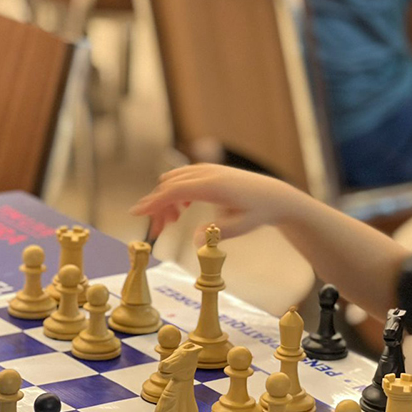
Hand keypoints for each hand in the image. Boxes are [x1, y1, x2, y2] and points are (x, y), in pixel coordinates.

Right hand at [129, 164, 297, 239]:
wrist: (274, 196)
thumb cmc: (259, 212)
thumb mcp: (242, 226)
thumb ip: (218, 233)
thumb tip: (197, 242)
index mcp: (214, 186)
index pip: (175, 190)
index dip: (154, 201)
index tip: (136, 212)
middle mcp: (208, 173)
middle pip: (169, 186)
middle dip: (158, 208)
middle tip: (158, 233)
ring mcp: (208, 169)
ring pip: (174, 181)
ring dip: (166, 200)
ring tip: (172, 222)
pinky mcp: (209, 171)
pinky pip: (183, 178)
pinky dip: (175, 192)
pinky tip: (181, 209)